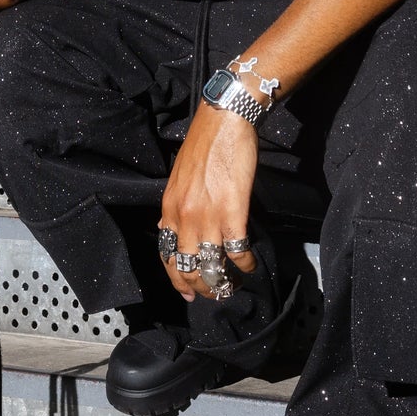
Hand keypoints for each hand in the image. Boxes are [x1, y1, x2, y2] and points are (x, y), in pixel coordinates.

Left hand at [159, 104, 258, 299]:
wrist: (224, 122)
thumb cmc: (204, 145)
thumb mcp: (179, 178)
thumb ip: (176, 205)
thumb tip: (172, 225)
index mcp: (169, 208)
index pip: (166, 255)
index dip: (177, 279)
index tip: (188, 292)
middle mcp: (184, 218)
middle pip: (188, 268)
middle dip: (201, 288)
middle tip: (215, 294)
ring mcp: (208, 218)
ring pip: (211, 267)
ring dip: (223, 283)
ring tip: (233, 285)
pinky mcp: (233, 213)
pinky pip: (237, 252)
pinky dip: (245, 264)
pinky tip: (249, 265)